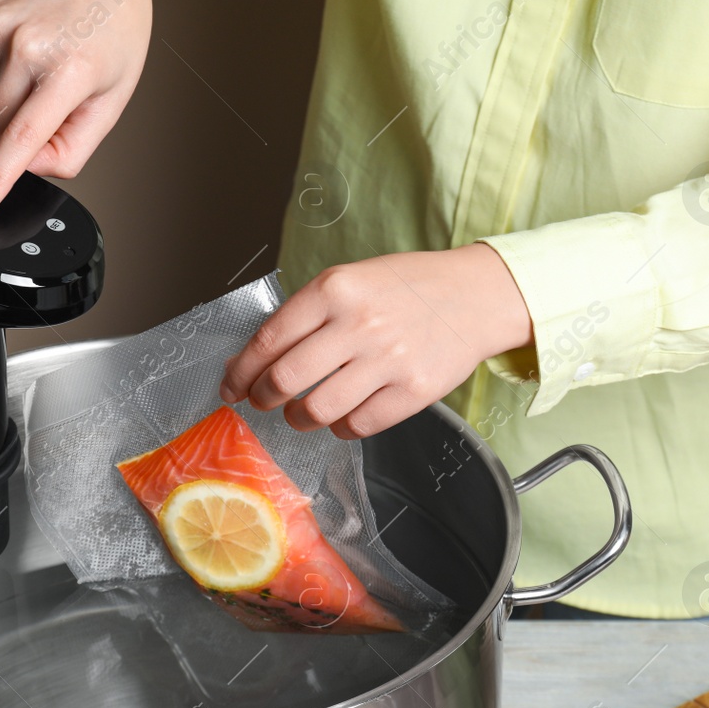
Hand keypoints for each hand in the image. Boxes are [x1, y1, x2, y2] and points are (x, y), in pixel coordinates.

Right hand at [0, 0, 152, 215]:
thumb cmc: (113, 34)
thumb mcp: (113, 98)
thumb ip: (74, 145)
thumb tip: (31, 167)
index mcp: (69, 72)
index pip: (24, 137)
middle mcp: (28, 46)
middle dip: (15, 130)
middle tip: (48, 101)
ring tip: (34, 75)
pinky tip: (9, 60)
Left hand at [220, 244, 534, 438]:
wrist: (477, 295)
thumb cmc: (410, 287)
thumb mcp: (353, 279)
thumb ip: (308, 313)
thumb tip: (254, 358)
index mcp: (336, 288)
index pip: (269, 339)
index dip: (241, 370)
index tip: (231, 386)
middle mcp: (359, 323)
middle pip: (285, 379)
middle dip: (263, 397)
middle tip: (262, 401)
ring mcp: (389, 360)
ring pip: (317, 409)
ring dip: (299, 418)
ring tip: (301, 413)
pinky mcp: (414, 391)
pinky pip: (358, 424)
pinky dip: (340, 427)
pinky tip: (342, 416)